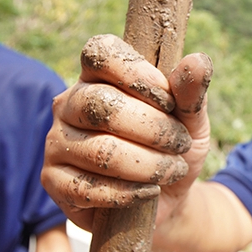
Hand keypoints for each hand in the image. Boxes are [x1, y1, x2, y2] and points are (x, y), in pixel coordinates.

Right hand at [42, 34, 211, 231]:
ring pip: (99, 150)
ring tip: (173, 170)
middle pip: (100, 103)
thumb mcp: (192, 120)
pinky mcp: (54, 181)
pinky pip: (88, 188)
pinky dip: (128, 192)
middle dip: (152, 128)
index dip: (136, 73)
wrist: (167, 199)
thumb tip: (197, 60)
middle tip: (181, 143)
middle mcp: (69, 104)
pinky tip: (149, 191)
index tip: (169, 101)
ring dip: (148, 164)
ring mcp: (56, 142)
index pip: (100, 52)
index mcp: (98, 76)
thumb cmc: (174, 149)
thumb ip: (191, 92)